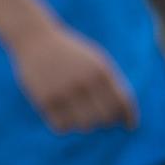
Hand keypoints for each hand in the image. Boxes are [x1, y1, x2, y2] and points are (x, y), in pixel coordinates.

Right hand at [7, 23, 137, 134]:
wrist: (35, 38)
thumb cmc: (70, 52)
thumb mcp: (95, 61)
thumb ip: (111, 84)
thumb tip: (122, 117)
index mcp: (100, 70)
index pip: (123, 102)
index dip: (129, 117)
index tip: (129, 127)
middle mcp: (84, 81)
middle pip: (105, 118)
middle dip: (105, 121)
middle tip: (98, 118)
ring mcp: (64, 91)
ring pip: (84, 126)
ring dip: (84, 124)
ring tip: (78, 114)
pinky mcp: (44, 99)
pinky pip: (62, 127)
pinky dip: (65, 125)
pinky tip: (62, 116)